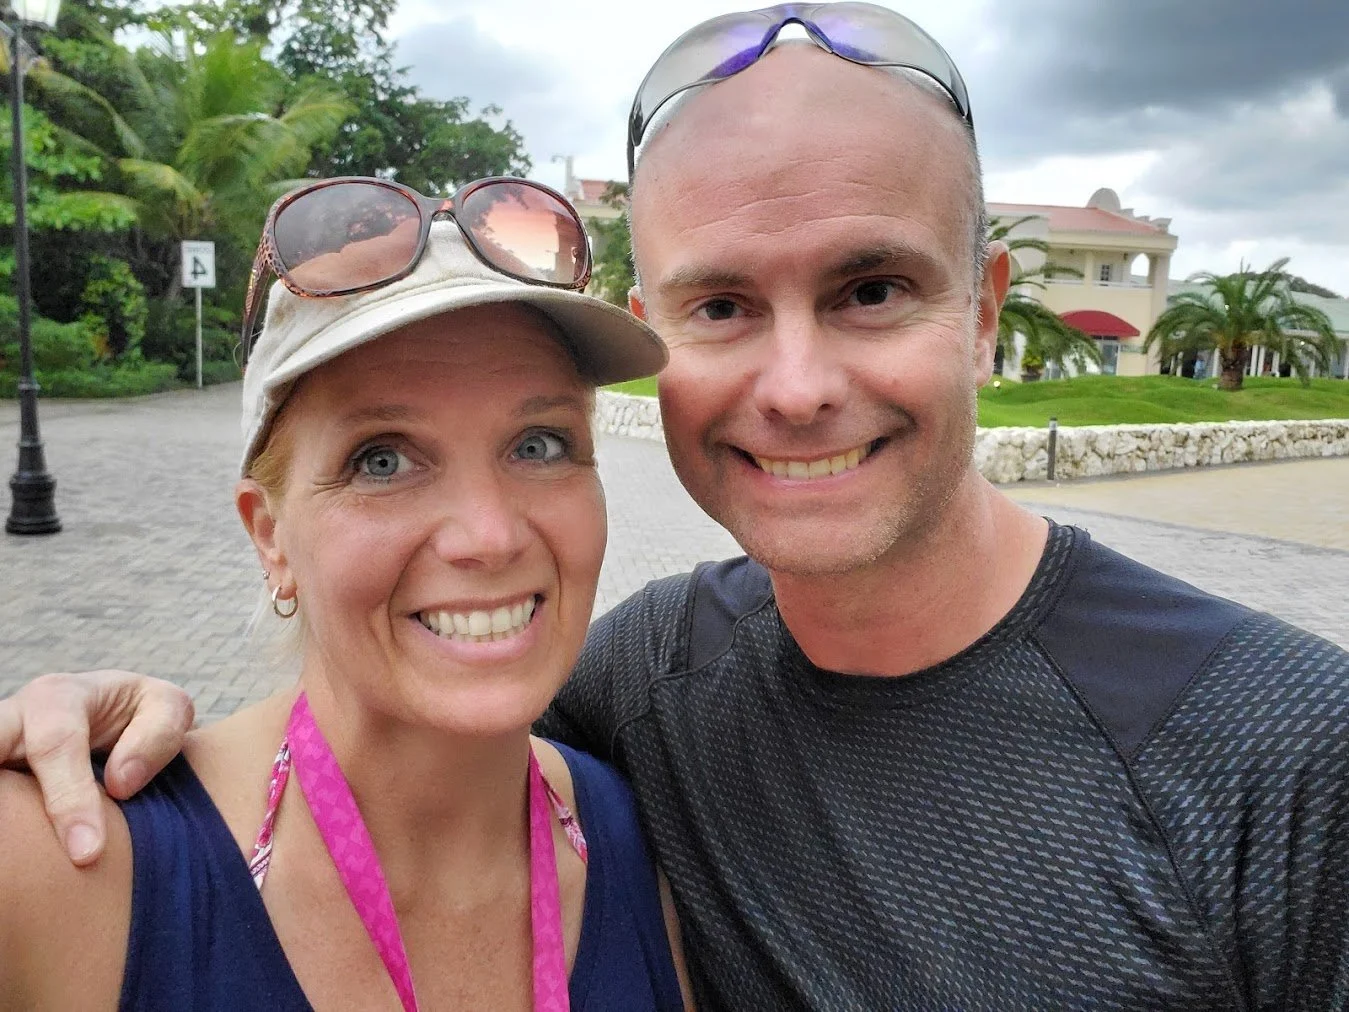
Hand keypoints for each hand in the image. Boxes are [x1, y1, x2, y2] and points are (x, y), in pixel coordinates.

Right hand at [0, 671, 193, 865]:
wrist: (112, 714)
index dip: (69, 799)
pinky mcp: (0, 773)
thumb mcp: (167, 709)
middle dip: (5, 800)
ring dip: (4, 813)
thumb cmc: (140, 714)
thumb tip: (120, 784)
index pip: (54, 745)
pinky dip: (9, 823)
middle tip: (16, 856)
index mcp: (59, 698)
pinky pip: (1, 803)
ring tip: (5, 857)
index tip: (87, 853)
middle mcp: (14, 719)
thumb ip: (158, 735)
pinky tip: (18, 853)